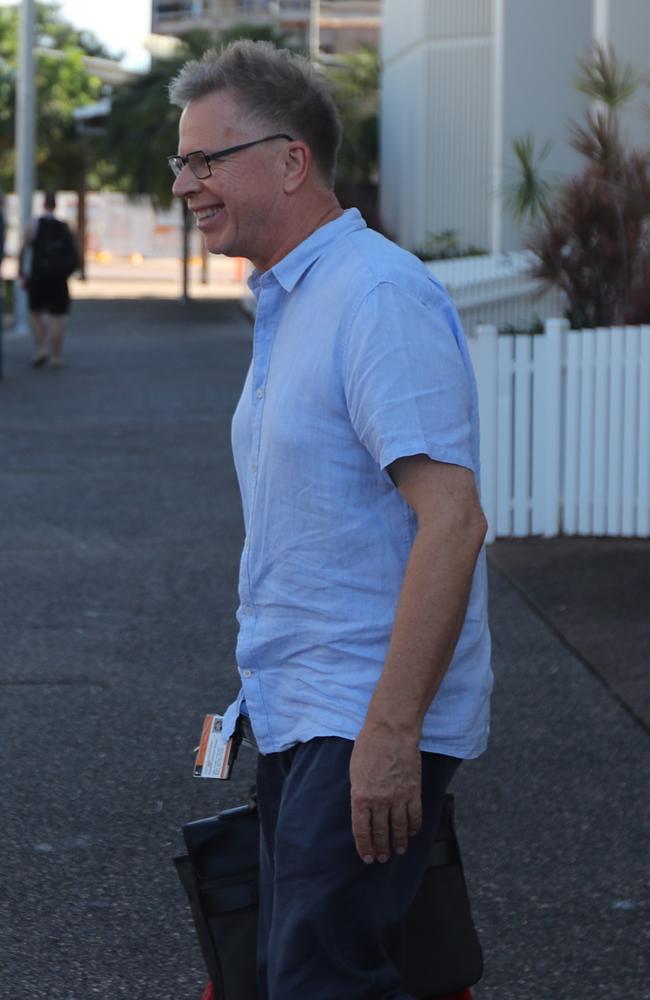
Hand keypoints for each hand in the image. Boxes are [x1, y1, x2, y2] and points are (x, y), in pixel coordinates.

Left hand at [349, 723, 421, 863]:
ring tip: (398, 851)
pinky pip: (415, 816)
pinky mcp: (413, 791)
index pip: (362, 831)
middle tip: (382, 858)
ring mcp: (398, 797)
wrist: (391, 731)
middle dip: (381, 848)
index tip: (367, 857)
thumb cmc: (369, 745)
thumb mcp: (354, 771)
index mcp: (360, 797)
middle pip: (381, 833)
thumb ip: (359, 793)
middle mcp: (379, 801)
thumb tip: (362, 809)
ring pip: (399, 828)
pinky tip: (412, 834)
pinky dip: (414, 828)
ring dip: (399, 842)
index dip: (364, 847)